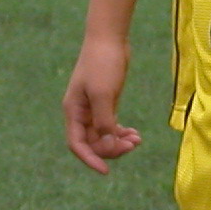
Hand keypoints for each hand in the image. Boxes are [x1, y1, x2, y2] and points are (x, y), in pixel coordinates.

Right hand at [64, 33, 142, 173]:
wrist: (109, 39)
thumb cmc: (103, 64)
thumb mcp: (103, 94)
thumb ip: (103, 121)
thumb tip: (107, 143)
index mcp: (73, 111)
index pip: (77, 144)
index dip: (90, 159)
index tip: (106, 171)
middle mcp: (80, 113)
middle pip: (92, 143)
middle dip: (111, 148)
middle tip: (132, 144)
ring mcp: (93, 108)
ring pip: (103, 136)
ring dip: (119, 142)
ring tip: (137, 140)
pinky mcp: (105, 103)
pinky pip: (111, 126)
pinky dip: (122, 133)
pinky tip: (135, 134)